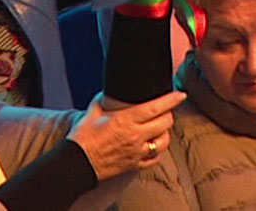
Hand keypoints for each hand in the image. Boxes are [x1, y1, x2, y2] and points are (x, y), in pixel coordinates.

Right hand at [68, 90, 185, 179]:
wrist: (74, 164)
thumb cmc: (81, 138)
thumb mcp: (92, 112)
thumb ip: (104, 99)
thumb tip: (110, 89)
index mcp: (126, 120)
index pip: (156, 107)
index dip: (171, 99)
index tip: (180, 94)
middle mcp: (135, 136)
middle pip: (165, 123)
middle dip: (169, 114)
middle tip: (166, 110)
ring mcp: (136, 152)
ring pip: (163, 141)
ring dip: (165, 133)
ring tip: (160, 128)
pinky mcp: (134, 165)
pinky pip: (155, 158)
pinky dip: (157, 151)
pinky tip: (154, 145)